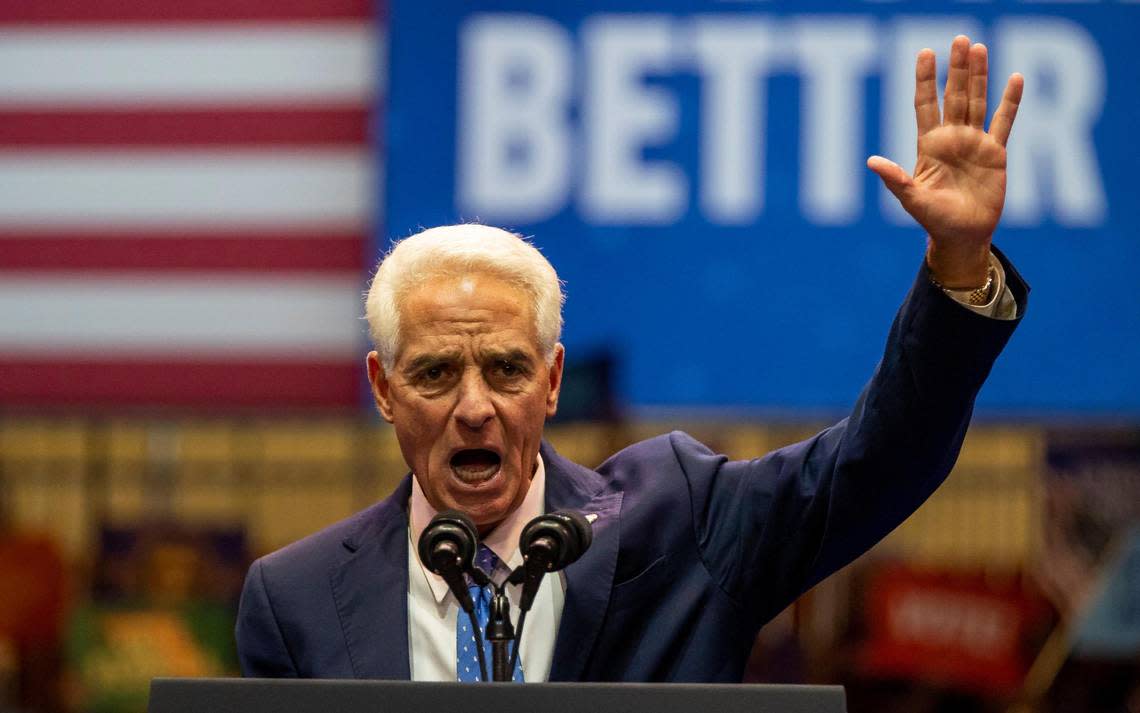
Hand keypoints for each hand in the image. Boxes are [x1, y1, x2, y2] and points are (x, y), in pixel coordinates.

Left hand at [867, 35, 1023, 287]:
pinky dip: (1010, 101)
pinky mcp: (995, 153)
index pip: (925, 104)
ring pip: (976, 101)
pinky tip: (1015, 78)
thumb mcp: (913, 200)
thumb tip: (871, 161)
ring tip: (979, 47)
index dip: (925, 79)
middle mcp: (951, 139)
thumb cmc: (934, 220)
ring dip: (979, 76)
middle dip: (956, 68)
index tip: (925, 52)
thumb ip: (895, 179)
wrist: (963, 236)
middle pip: (953, 95)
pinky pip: (1004, 121)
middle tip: (959, 39)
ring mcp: (974, 143)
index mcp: (929, 146)